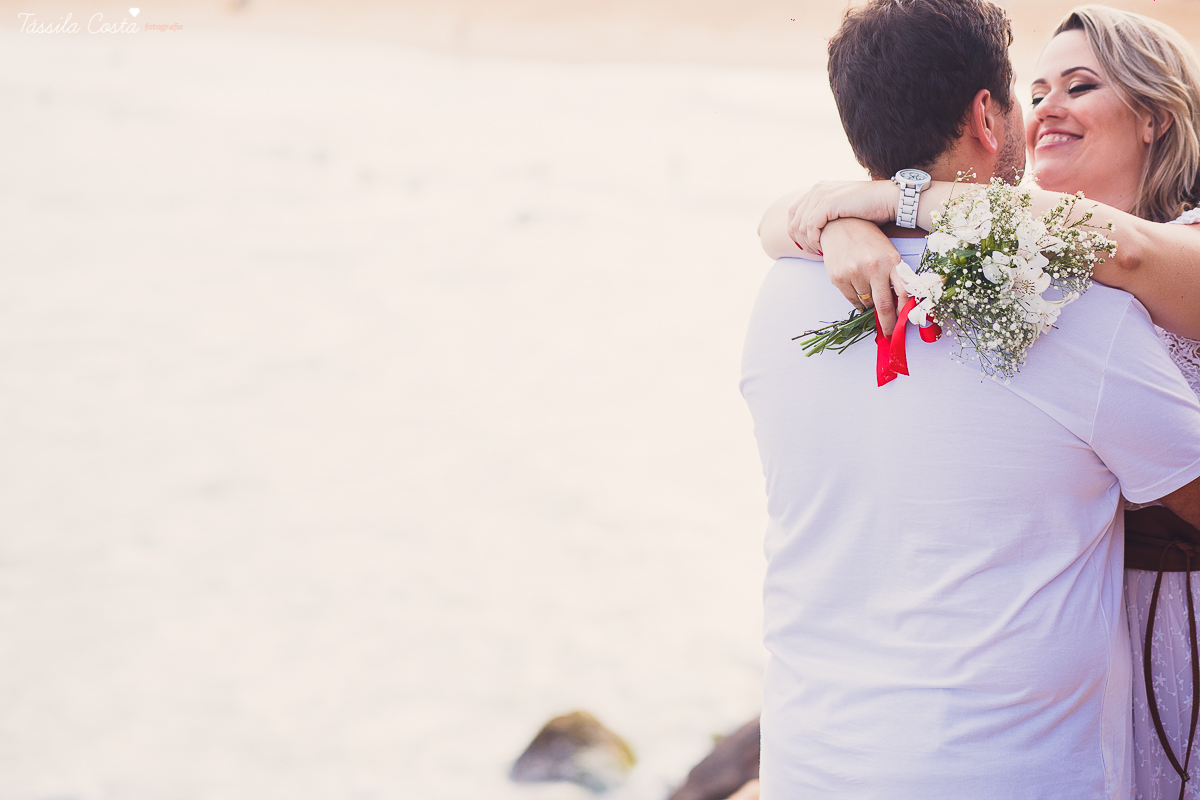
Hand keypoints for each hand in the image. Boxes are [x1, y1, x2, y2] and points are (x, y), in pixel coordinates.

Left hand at [787, 180, 896, 254]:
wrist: (888, 199)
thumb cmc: (869, 208)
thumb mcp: (842, 209)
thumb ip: (826, 215)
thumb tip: (814, 232)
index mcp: (818, 189)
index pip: (793, 213)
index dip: (795, 233)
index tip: (805, 247)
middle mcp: (817, 189)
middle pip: (794, 221)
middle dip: (800, 241)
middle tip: (812, 254)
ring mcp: (821, 194)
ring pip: (801, 226)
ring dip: (808, 243)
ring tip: (819, 253)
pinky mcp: (828, 203)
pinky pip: (811, 227)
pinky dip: (815, 241)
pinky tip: (823, 249)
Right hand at [819, 218, 910, 335]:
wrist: (839, 226)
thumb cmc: (868, 241)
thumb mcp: (888, 253)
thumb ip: (895, 277)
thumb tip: (900, 306)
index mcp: (891, 260)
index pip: (904, 293)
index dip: (905, 313)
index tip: (905, 325)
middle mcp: (873, 267)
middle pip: (884, 306)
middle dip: (888, 324)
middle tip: (889, 334)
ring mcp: (854, 273)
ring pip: (867, 304)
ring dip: (870, 305)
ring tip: (869, 291)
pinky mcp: (838, 278)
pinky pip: (852, 301)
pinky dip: (858, 302)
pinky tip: (858, 290)